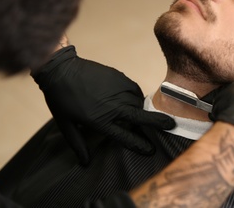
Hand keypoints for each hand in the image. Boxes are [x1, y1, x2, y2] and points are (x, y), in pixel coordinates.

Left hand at [31, 46, 174, 164]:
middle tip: (172, 125)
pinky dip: (136, 97)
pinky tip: (131, 100)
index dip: (140, 145)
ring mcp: (119, 90)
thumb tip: (85, 163)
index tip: (150, 150)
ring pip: (139, 103)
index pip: (126, 137)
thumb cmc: (61, 99)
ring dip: (142, 110)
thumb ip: (78, 145)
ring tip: (143, 115)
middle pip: (141, 118)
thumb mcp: (66, 125)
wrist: (61, 69)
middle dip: (158, 123)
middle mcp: (114, 107)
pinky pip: (134, 90)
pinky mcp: (120, 78)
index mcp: (101, 121)